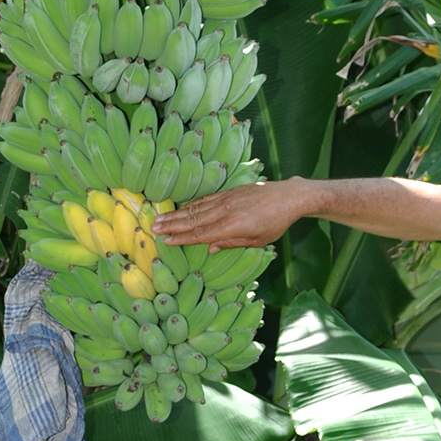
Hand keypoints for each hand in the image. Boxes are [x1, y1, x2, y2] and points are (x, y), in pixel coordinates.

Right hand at [153, 178, 307, 249]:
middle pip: (193, 219)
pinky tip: (180, 209)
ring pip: (196, 208)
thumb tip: (210, 248)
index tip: (166, 241)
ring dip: (176, 214)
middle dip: (172, 225)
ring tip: (159, 218)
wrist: (288, 196)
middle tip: (153, 228)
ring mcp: (226, 199)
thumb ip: (232, 243)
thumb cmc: (275, 223)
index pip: (202, 233)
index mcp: (233, 226)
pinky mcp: (228, 192)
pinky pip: (205, 199)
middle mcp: (226, 211)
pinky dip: (191, 204)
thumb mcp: (257, 240)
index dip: (183, 238)